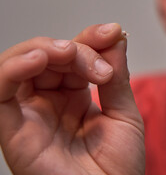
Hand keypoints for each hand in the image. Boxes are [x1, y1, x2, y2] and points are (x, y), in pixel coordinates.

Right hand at [0, 24, 144, 174]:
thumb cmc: (119, 167)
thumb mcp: (124, 114)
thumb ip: (116, 76)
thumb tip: (115, 37)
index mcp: (74, 97)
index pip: (72, 57)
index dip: (90, 40)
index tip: (113, 32)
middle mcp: (49, 103)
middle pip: (47, 56)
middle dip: (74, 48)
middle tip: (99, 62)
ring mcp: (31, 114)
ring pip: (19, 65)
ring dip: (43, 49)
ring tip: (69, 53)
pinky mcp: (14, 130)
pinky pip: (0, 93)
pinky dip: (14, 69)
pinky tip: (40, 58)